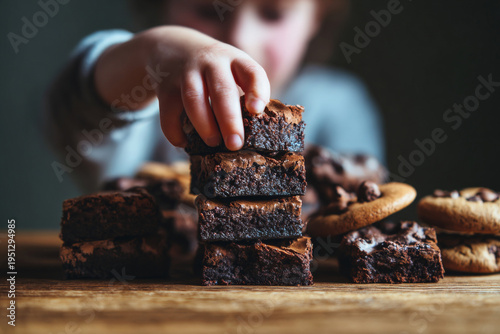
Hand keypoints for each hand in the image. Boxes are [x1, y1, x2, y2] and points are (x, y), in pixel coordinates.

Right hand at [95, 26, 270, 150]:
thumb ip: (245, 93)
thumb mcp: (233, 69)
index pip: (251, 72)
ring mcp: (186, 72)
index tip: (257, 110)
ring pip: (194, 99)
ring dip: (204, 124)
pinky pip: (169, 112)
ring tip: (213, 143)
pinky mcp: (165, 86)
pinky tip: (183, 142)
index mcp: (236, 61)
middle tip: (235, 144)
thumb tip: (256, 136)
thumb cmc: (214, 69)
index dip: (256, 90)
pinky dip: (174, 131)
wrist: (172, 46)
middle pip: (222, 90)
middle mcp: (212, 62)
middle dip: (229, 120)